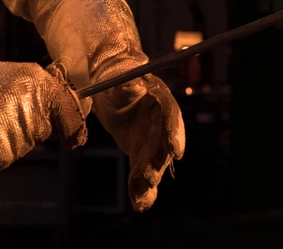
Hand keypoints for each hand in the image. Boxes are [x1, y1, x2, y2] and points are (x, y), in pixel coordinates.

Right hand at [0, 61, 86, 169]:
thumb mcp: (25, 78)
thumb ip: (49, 94)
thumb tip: (76, 115)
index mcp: (40, 83)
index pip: (68, 109)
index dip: (73, 126)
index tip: (74, 140)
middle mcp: (30, 103)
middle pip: (41, 132)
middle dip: (27, 128)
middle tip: (5, 112)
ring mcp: (13, 126)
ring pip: (22, 147)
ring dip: (9, 140)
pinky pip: (3, 159)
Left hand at [94, 75, 185, 210]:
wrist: (107, 90)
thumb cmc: (114, 78)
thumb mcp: (117, 77)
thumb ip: (124, 84)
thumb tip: (128, 84)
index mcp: (160, 100)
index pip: (170, 116)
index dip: (174, 133)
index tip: (175, 149)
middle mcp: (161, 123)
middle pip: (164, 145)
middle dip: (159, 162)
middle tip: (150, 177)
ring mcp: (152, 141)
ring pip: (154, 163)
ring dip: (149, 181)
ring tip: (142, 199)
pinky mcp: (141, 154)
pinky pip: (142, 172)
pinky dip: (141, 189)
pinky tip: (139, 204)